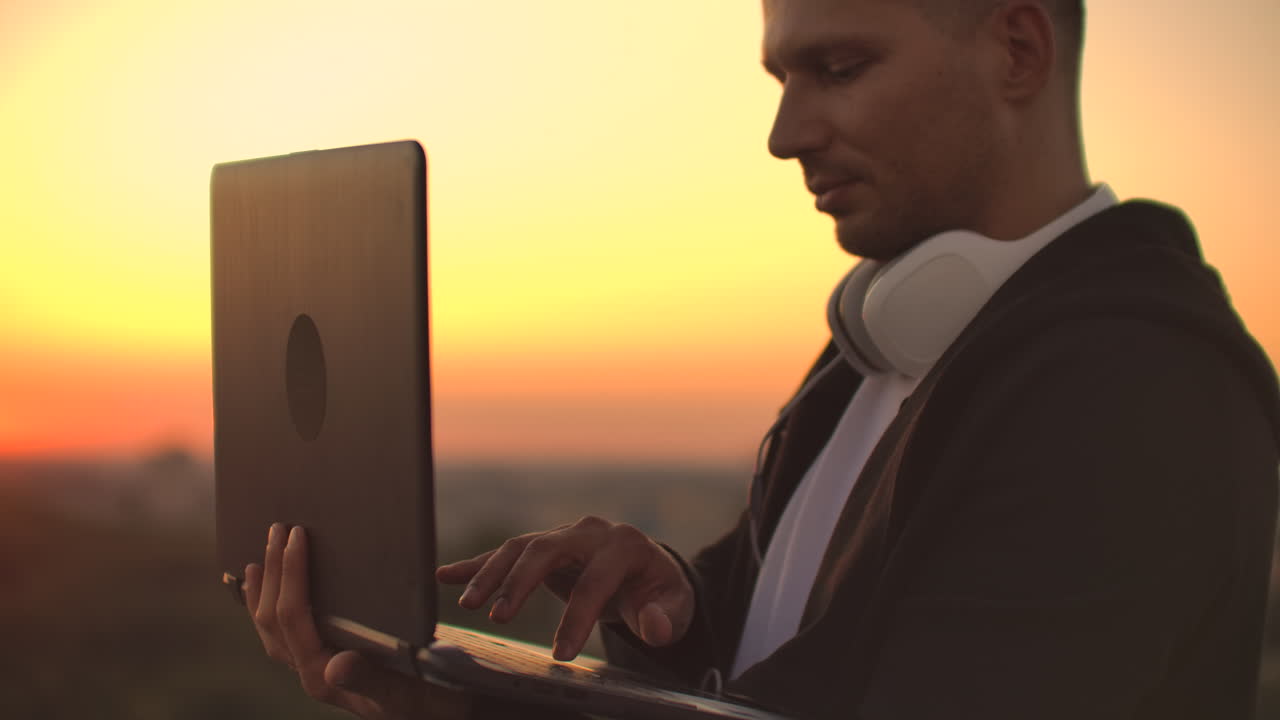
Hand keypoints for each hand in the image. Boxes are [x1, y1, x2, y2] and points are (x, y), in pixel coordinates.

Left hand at [245, 523, 469, 719]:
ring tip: (261, 554)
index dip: (291, 574)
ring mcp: (313, 670)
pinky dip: (271, 606)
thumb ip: (370, 679)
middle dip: (273, 572)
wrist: (440, 715)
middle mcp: (311, 675)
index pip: (294, 618)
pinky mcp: (323, 664)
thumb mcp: (407, 691)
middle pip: (274, 620)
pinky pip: (283, 634)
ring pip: (271, 629)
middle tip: (277, 528)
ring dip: (265, 588)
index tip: (297, 536)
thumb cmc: (430, 703)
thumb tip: (335, 664)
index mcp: (324, 677)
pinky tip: (272, 588)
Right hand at [437, 516, 693, 660]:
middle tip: (500, 618)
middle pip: (548, 549)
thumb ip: (665, 618)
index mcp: (624, 546)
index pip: (595, 581)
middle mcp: (591, 532)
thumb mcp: (675, 608)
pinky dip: (477, 564)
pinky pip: (507, 553)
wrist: (650, 573)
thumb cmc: (660, 594)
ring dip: (491, 573)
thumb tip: (651, 624)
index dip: (577, 617)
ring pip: (521, 547)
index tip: (561, 655)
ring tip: (468, 604)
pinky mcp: (545, 546)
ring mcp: (565, 535)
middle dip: (521, 582)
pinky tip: (446, 575)